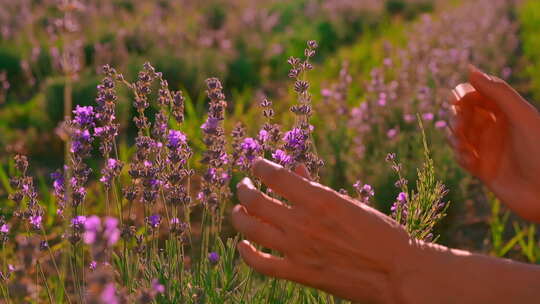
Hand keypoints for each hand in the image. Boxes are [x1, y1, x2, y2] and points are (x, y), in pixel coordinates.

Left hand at [232, 158, 414, 302]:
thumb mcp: (349, 203)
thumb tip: (295, 170)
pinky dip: (246, 252)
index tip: (257, 165)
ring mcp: (298, 249)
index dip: (260, 167)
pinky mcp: (299, 273)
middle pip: (255, 200)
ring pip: (251, 228)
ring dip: (239, 216)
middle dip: (243, 189)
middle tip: (243, 186)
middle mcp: (303, 222)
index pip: (275, 176)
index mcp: (319, 200)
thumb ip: (316, 188)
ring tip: (239, 210)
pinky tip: (243, 244)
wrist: (397, 273)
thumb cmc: (380, 233)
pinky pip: (261, 264)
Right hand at [449, 66, 539, 221]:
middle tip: (461, 126)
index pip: (477, 95)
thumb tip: (470, 70)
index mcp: (507, 112)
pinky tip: (470, 161)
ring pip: (458, 135)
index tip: (457, 101)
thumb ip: (498, 92)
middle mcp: (495, 128)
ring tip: (464, 145)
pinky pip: (461, 157)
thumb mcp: (522, 116)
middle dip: (457, 117)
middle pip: (463, 114)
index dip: (464, 95)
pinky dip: (460, 156)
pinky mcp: (481, 169)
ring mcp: (487, 148)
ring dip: (455, 137)